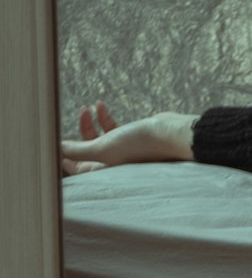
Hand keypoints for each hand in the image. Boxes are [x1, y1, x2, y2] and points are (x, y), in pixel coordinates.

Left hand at [61, 102, 197, 175]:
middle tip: (76, 116)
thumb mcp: (103, 148)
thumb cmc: (140, 145)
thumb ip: (78, 151)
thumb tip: (57, 149)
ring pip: (97, 138)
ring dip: (89, 123)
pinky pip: (111, 129)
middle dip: (77, 134)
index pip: (77, 168)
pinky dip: (103, 117)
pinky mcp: (130, 138)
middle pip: (85, 152)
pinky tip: (100, 105)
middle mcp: (113, 164)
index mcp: (106, 171)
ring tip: (88, 109)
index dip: (64, 157)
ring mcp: (122, 151)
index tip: (55, 141)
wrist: (170, 134)